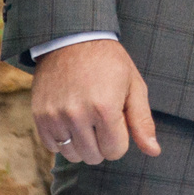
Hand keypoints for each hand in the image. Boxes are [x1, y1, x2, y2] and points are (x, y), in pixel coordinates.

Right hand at [30, 38, 160, 164]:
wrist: (72, 38)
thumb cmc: (108, 61)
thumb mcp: (133, 85)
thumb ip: (142, 121)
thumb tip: (153, 152)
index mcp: (105, 108)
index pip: (115, 151)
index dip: (120, 137)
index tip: (116, 117)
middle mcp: (77, 115)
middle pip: (94, 156)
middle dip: (102, 142)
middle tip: (101, 117)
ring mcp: (55, 116)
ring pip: (72, 155)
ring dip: (81, 143)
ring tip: (85, 118)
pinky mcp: (40, 116)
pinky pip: (52, 146)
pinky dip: (62, 139)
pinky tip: (69, 119)